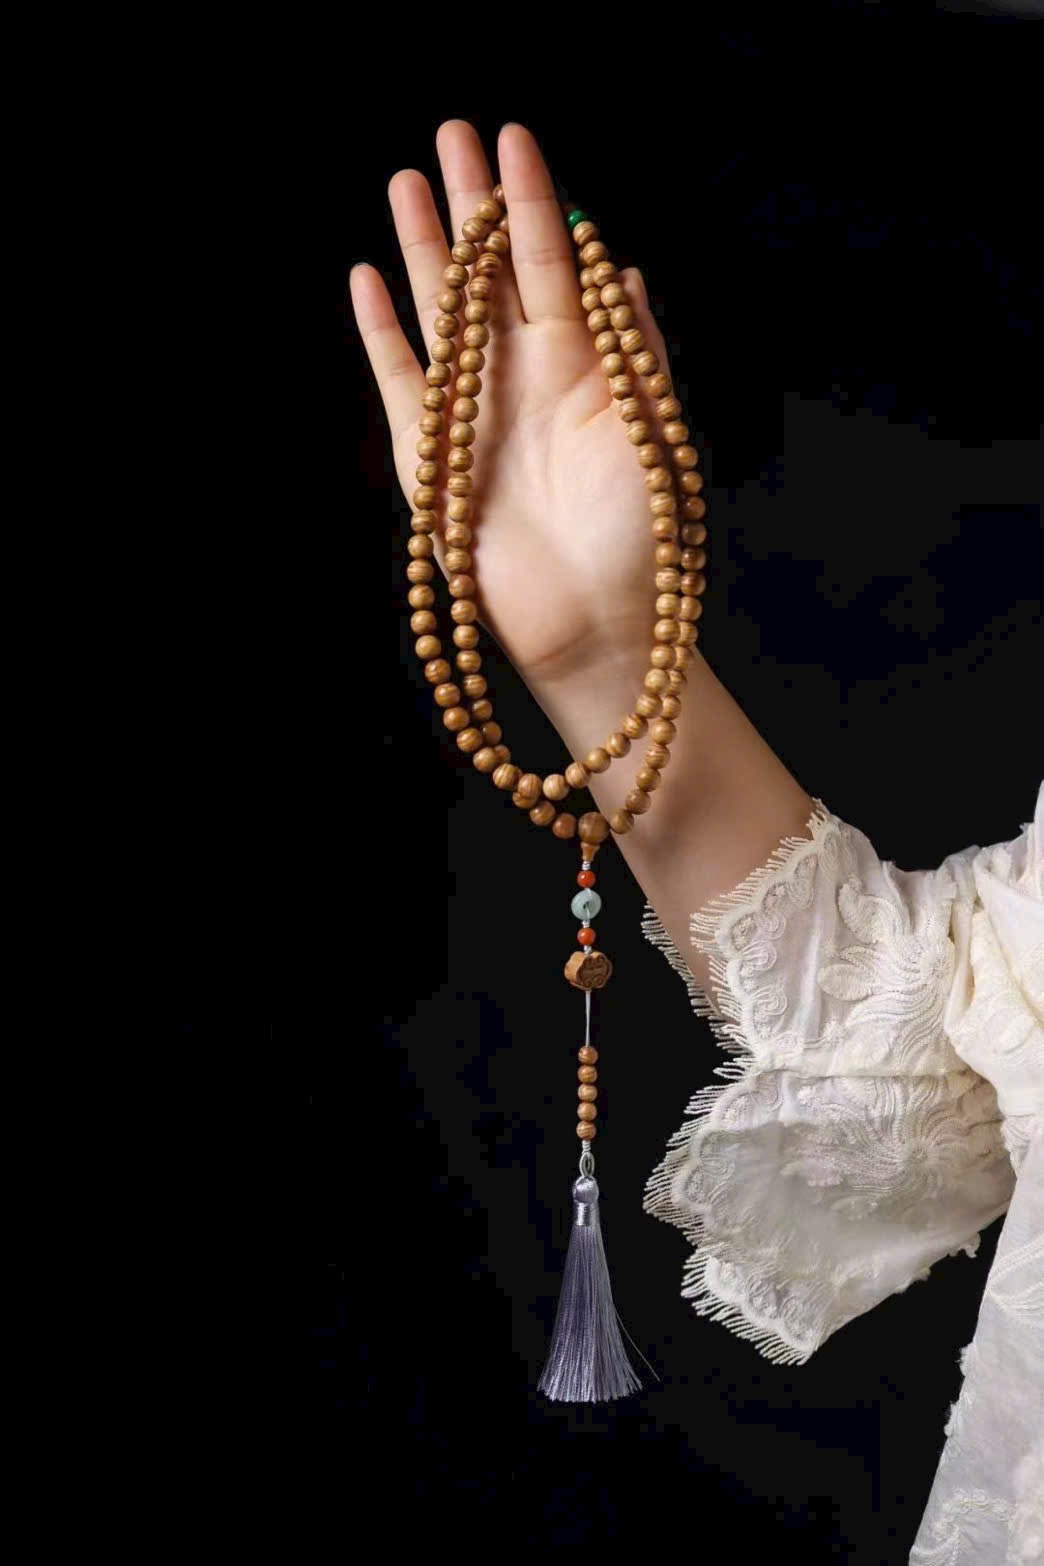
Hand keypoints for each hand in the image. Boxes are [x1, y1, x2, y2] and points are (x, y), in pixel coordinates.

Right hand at [352, 120, 671, 694]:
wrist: (596, 626)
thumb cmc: (641, 536)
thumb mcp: (656, 435)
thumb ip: (636, 351)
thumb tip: (620, 267)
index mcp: (584, 365)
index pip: (550, 262)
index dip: (531, 201)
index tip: (513, 138)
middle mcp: (524, 377)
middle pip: (489, 272)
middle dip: (470, 202)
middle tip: (449, 131)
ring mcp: (475, 413)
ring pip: (440, 313)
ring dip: (420, 249)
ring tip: (404, 180)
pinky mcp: (430, 458)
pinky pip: (400, 381)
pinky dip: (382, 332)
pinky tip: (366, 276)